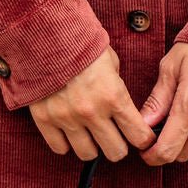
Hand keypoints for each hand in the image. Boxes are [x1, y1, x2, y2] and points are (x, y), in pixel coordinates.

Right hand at [28, 45, 157, 162]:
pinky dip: (66, 142)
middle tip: (114, 135)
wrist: (44, 32)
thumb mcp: (110, 61)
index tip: (141, 137)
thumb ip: (116, 86)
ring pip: (88, 154)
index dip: (143, 139)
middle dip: (118, 145)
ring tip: (89, 132)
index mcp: (113, 96)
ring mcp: (67, 118)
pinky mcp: (45, 120)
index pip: (138, 136)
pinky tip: (69, 130)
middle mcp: (92, 112)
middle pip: (115, 152)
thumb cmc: (80, 42)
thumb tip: (120, 106)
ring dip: (92, 145)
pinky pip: (60, 148)